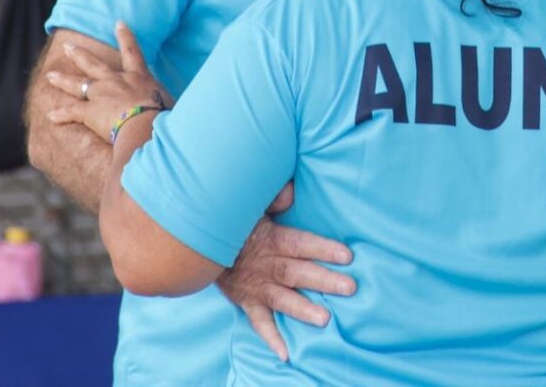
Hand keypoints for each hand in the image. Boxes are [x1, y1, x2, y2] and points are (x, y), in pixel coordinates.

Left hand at [47, 22, 170, 139]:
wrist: (146, 126)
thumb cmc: (164, 116)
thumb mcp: (171, 102)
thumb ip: (168, 101)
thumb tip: (176, 108)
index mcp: (139, 77)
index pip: (132, 53)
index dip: (126, 37)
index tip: (119, 23)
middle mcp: (116, 81)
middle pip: (94, 64)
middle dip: (79, 54)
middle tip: (68, 46)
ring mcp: (101, 95)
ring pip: (77, 85)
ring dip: (63, 80)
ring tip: (50, 76)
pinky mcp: (90, 112)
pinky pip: (72, 112)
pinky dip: (61, 114)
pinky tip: (51, 115)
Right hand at [217, 180, 356, 362]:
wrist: (196, 243)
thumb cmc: (232, 220)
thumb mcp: (249, 202)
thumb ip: (272, 197)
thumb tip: (292, 191)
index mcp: (270, 238)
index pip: (300, 243)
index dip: (322, 248)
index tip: (346, 255)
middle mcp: (265, 265)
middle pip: (297, 272)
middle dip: (324, 280)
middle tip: (350, 288)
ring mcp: (256, 286)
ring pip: (282, 298)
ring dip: (303, 309)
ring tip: (325, 319)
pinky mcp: (246, 301)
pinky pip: (259, 322)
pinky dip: (271, 338)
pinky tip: (286, 353)